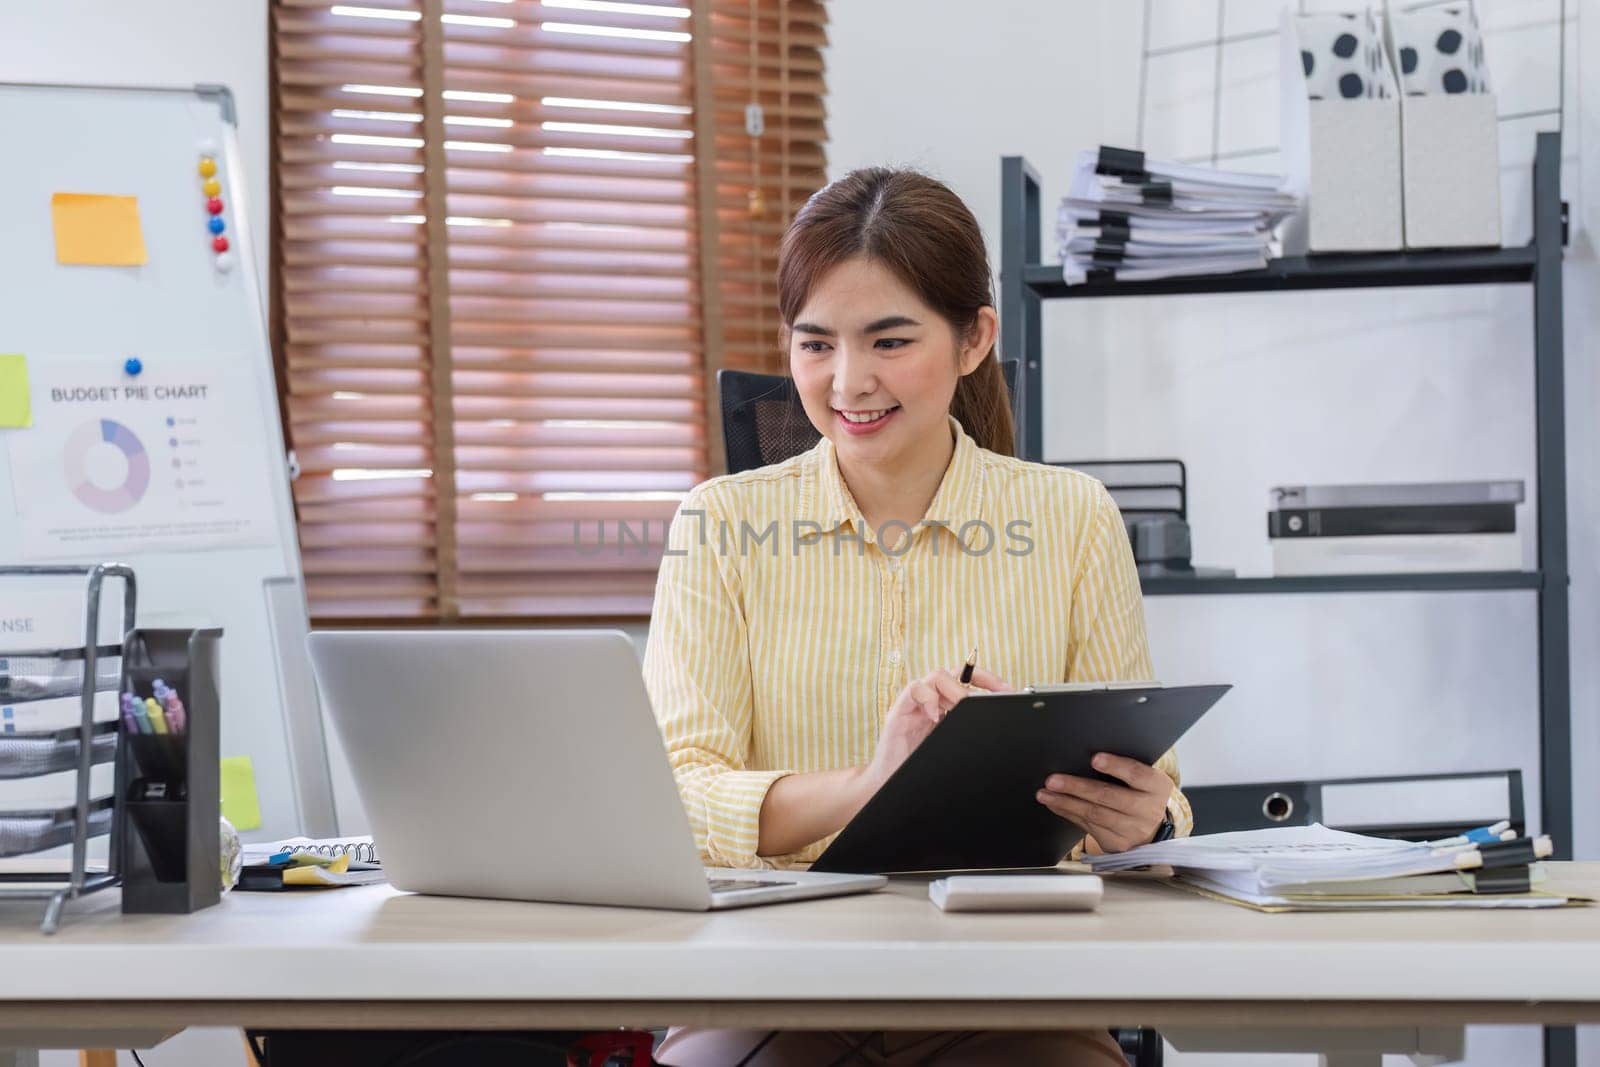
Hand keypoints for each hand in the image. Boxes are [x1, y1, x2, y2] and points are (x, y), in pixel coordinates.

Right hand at [859, 666, 1011, 798]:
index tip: (1007, 690)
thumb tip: (997, 730)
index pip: (967, 681)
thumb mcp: (951, 748)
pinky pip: (913, 690)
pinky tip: (936, 716)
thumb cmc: (918, 768)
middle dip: (979, 679)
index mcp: (944, 708)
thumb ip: (966, 734)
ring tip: (962, 706)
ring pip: (935, 676)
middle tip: (995, 694)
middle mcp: (930, 702)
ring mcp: (914, 705)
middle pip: (954, 672)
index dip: (988, 680)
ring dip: (954, 688)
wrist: (888, 786)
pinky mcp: (899, 712)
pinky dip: (927, 697)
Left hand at [1036, 752, 1173, 853]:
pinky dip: (1068, 813)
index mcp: (1156, 786)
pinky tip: (1055, 804)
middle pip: (1109, 796)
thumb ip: (1123, 769)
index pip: (1136, 774)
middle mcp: (1148, 810)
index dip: (1116, 766)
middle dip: (1077, 787)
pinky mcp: (1117, 844)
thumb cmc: (1141, 792)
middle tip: (1053, 780)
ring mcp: (1133, 830)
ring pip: (1095, 814)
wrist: (1153, 827)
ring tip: (1045, 793)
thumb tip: (1083, 755)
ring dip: (1066, 802)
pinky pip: (1088, 827)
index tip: (1094, 758)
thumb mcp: (1143, 778)